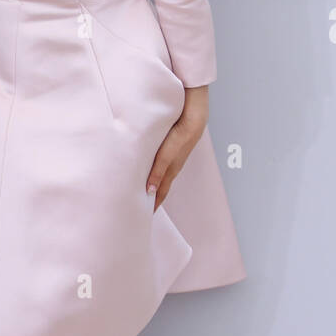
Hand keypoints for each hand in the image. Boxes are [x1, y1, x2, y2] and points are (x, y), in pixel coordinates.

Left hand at [146, 90, 207, 210]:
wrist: (193, 119)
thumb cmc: (180, 137)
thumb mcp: (166, 156)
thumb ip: (157, 172)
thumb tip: (149, 192)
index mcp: (170, 171)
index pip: (160, 193)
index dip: (153, 205)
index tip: (145, 216)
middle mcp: (172, 167)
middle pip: (161, 187)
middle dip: (152, 198)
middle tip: (141, 208)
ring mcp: (173, 159)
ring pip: (161, 176)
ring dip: (153, 186)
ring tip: (143, 193)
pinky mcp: (172, 149)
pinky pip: (162, 166)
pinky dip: (155, 173)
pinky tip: (151, 170)